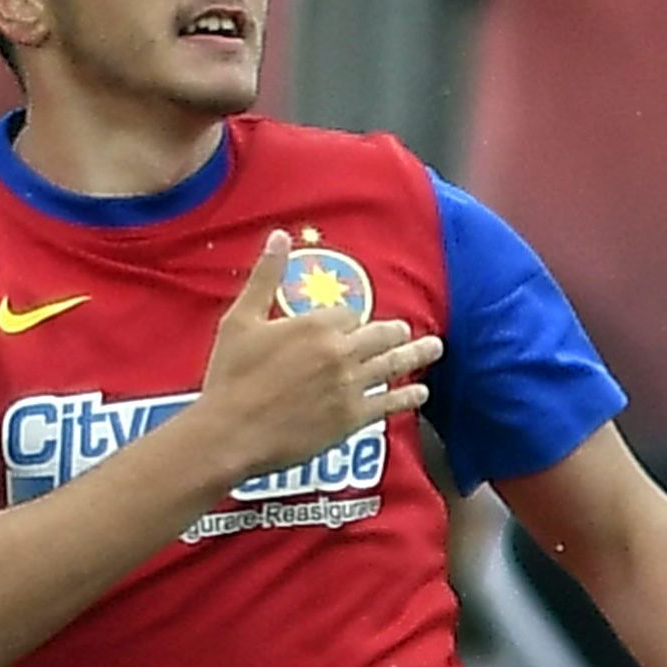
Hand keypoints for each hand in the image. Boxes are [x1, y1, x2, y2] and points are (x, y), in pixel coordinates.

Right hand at [194, 224, 443, 481]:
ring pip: (392, 365)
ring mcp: (351, 387)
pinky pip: (388, 403)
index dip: (347, 320)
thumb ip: (265, 276)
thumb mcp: (242, 318)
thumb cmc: (231, 375)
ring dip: (415, 355)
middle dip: (396, 332)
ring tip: (435, 348)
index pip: (348, 313)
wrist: (232, 431)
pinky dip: (407, 396)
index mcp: (316, 325)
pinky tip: (420, 392)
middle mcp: (341, 353)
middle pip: (380, 335)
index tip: (345, 325)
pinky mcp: (353, 419)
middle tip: (408, 331)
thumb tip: (280, 236)